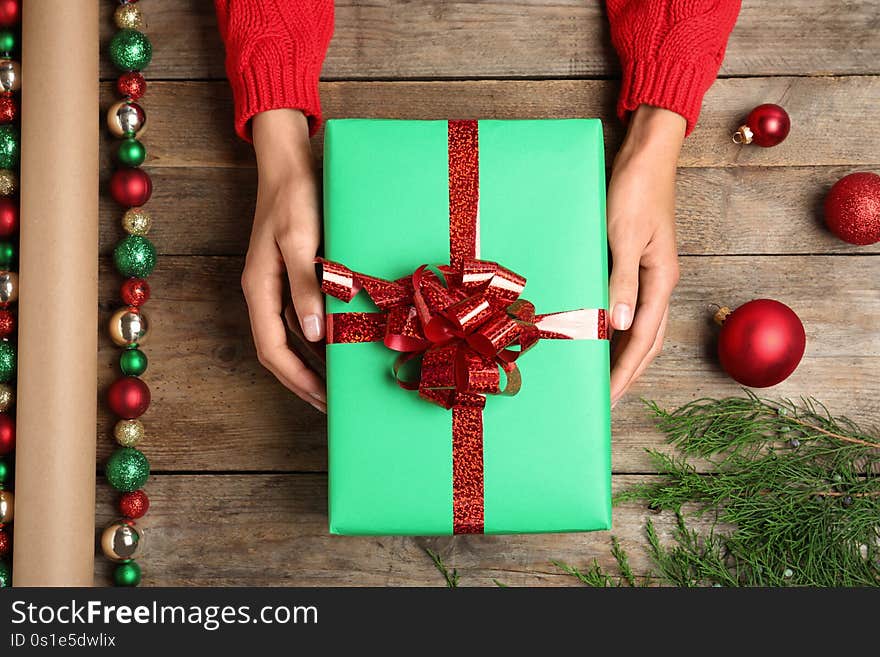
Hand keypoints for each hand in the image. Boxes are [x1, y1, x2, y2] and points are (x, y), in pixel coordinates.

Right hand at [242, 109, 325, 411]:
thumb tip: (313, 335)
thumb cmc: (293, 197)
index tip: (322, 400)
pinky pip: (304, 316)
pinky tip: (340, 344)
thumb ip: (305, 286)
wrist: (288, 161)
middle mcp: (265, 292)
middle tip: (332, 403)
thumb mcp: (299, 239)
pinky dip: (320, 336)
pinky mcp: (294, 274)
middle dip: (304, 381)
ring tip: (339, 383)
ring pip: (293, 337)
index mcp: (259, 288)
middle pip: (279, 351)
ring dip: (313, 362)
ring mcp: (278, 284)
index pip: (272, 349)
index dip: (296, 379)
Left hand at [607, 105, 684, 405]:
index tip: (606, 399)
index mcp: (660, 280)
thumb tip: (618, 326)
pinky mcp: (637, 263)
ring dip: (624, 355)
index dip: (624, 372)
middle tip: (605, 402)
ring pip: (640, 327)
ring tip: (604, 379)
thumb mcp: (623, 236)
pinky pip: (629, 307)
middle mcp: (659, 282)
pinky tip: (602, 337)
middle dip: (627, 373)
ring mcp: (650, 274)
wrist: (646, 155)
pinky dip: (617, 330)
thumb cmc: (634, 190)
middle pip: (646, 341)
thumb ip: (622, 281)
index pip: (641, 340)